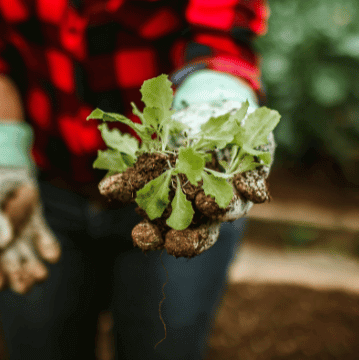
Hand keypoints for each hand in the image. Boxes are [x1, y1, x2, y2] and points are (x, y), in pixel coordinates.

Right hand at [0, 122, 60, 293]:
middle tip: (25, 285)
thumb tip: (4, 241)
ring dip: (33, 267)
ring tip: (41, 276)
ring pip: (26, 254)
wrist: (4, 158)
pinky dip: (48, 246)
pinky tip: (53, 255)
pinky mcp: (34, 219)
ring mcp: (18, 229)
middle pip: (7, 263)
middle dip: (16, 277)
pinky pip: (41, 236)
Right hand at [98, 99, 275, 257]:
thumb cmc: (178, 144)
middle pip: (199, 235)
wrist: (210, 116)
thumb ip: (135, 175)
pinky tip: (251, 190)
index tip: (140, 234)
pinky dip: (252, 188)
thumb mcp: (154, 157)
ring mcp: (230, 197)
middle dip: (188, 241)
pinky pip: (253, 186)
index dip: (152, 238)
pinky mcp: (251, 179)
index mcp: (177, 210)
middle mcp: (204, 210)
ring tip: (208, 203)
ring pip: (227, 212)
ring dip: (218, 209)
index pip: (162, 234)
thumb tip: (104, 189)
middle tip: (176, 243)